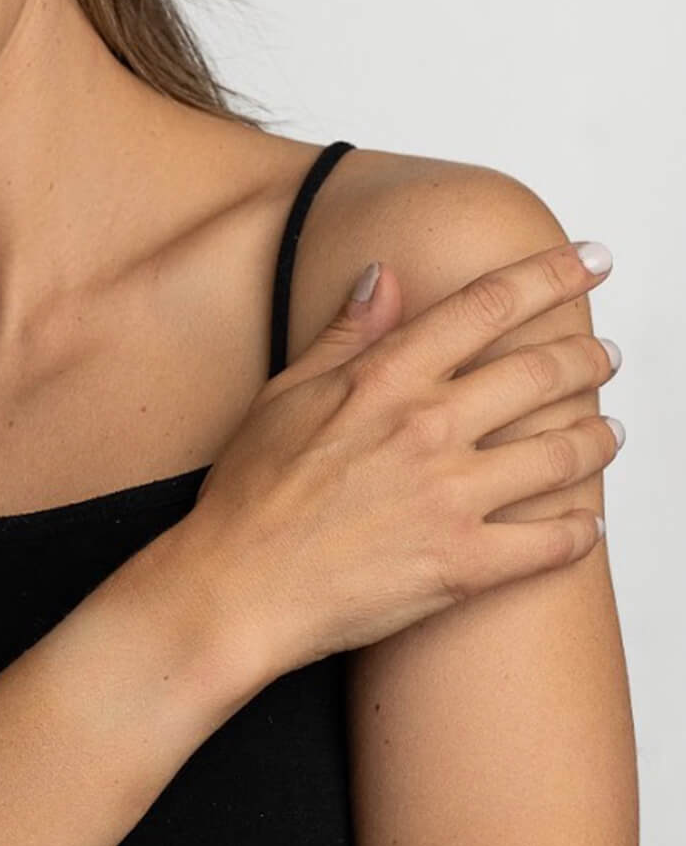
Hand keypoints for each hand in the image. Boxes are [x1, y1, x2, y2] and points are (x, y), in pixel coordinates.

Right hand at [189, 241, 618, 676]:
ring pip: (564, 454)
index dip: (549, 274)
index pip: (486, 307)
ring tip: (609, 432)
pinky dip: (582, 531)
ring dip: (599, 438)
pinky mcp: (465, 565)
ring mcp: (452, 497)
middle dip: (588, 355)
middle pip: (541, 372)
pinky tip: (588, 523)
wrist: (237, 586)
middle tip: (604, 352)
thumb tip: (384, 275)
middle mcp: (428, 428)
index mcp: (385, 379)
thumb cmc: (251, 492)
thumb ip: (346, 333)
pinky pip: (554, 544)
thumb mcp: (285, 392)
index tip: (589, 259)